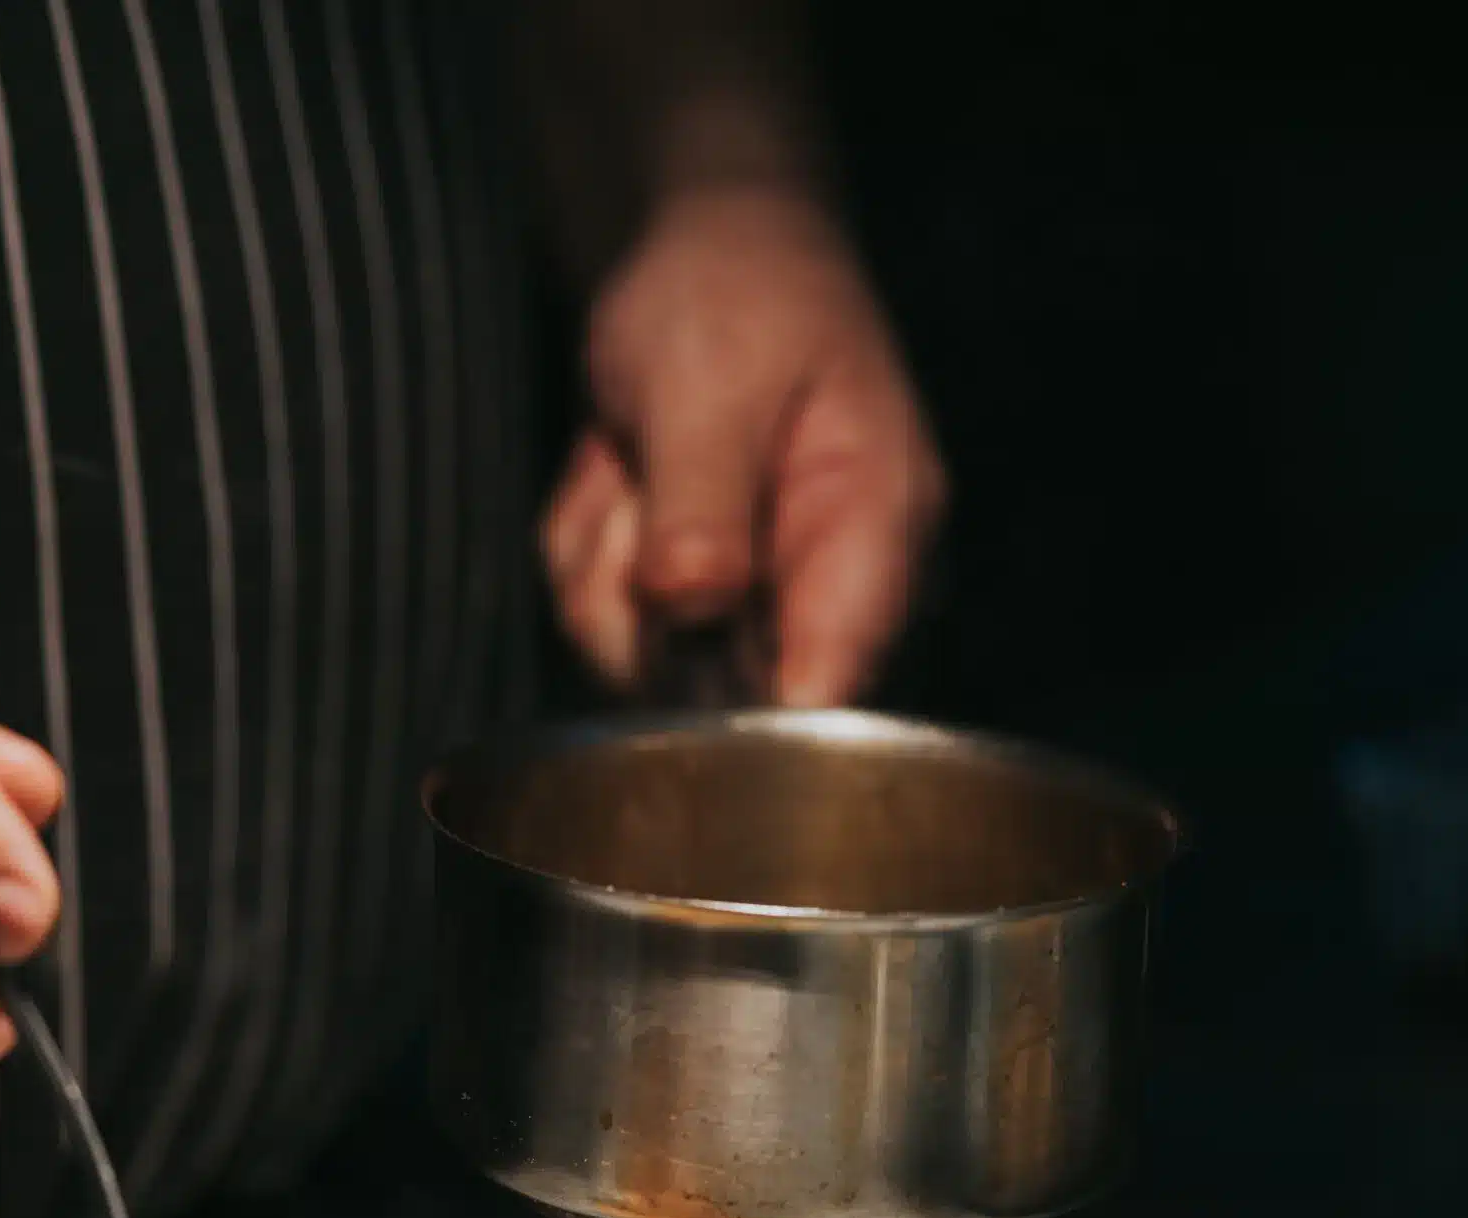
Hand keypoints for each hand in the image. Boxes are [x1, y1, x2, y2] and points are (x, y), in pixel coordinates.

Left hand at [541, 188, 944, 705]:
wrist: (702, 252)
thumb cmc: (733, 295)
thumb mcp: (709, 382)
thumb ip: (704, 501)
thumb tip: (693, 606)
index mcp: (879, 531)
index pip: (836, 685)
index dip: (751, 714)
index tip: (670, 646)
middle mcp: (829, 590)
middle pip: (715, 690)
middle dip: (638, 596)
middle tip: (637, 480)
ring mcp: (757, 603)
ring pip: (639, 656)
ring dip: (602, 560)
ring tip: (630, 465)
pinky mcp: (696, 605)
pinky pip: (605, 623)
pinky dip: (588, 550)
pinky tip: (620, 481)